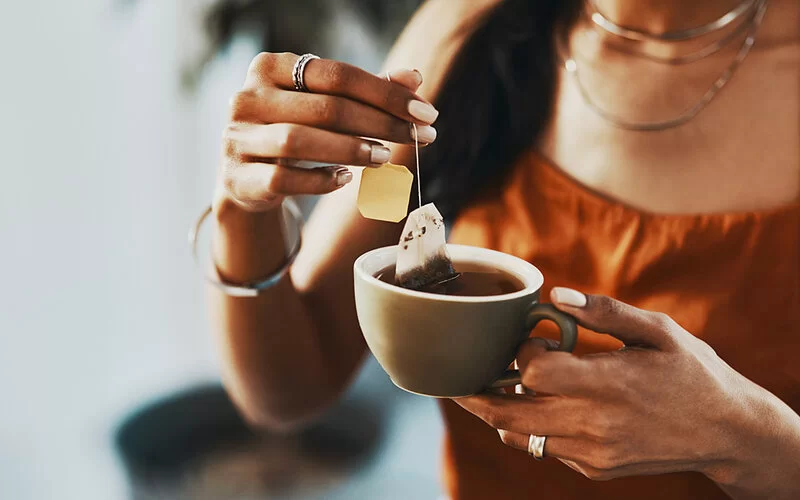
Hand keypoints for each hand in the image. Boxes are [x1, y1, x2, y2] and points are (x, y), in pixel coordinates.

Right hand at [217, 52, 438, 211]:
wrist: (244, 175)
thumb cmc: (294, 129)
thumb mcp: (325, 106)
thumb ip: (366, 91)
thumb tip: (414, 78)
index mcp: (270, 68)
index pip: (337, 75)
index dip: (386, 94)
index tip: (426, 113)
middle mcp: (248, 98)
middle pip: (325, 108)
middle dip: (379, 123)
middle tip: (417, 138)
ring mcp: (238, 138)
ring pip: (299, 141)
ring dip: (350, 150)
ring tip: (384, 156)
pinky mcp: (237, 177)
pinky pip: (282, 179)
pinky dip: (319, 180)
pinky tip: (346, 179)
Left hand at [454, 288, 760, 482]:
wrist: (726, 432)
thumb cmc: (691, 372)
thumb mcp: (659, 331)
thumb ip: (605, 312)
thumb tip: (557, 295)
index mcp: (608, 382)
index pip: (533, 370)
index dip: (523, 351)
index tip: (534, 339)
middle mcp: (595, 422)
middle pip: (509, 412)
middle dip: (477, 393)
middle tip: (460, 379)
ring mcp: (593, 451)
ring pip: (521, 435)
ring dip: (499, 411)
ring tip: (491, 390)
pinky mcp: (595, 469)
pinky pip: (546, 448)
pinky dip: (530, 428)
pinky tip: (537, 407)